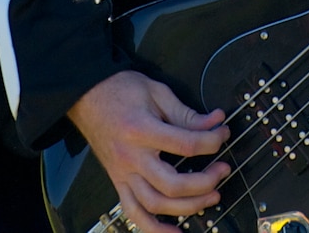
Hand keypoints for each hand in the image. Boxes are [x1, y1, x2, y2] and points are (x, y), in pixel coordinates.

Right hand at [67, 70, 230, 228]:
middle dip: (205, 181)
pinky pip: (134, 213)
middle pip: (173, 184)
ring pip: (156, 204)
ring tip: (210, 197)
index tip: (222, 134)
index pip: (186, 144)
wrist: (85, 95)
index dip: (212, 141)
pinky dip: (154, 229)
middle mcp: (131, 157)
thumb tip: (214, 122)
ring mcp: (123, 173)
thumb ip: (186, 112)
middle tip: (222, 171)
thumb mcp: (156, 91)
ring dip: (188, 207)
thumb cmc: (118, 90)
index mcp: (141, 130)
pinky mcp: (118, 182)